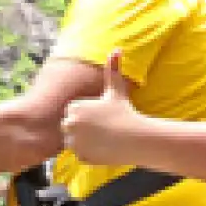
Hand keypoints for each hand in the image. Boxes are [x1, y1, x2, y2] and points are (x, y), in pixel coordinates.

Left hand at [60, 50, 136, 164]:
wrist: (135, 138)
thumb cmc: (125, 112)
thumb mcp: (116, 90)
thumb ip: (113, 69)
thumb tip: (116, 49)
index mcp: (75, 108)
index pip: (72, 111)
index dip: (86, 114)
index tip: (99, 116)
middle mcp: (71, 125)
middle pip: (70, 127)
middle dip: (82, 128)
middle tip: (101, 128)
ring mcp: (75, 142)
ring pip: (74, 142)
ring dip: (85, 141)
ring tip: (102, 138)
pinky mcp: (81, 157)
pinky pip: (81, 154)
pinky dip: (90, 153)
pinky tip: (103, 148)